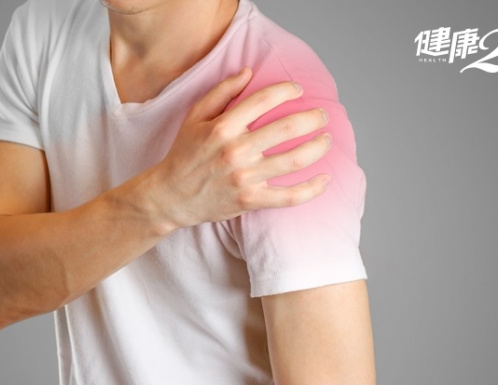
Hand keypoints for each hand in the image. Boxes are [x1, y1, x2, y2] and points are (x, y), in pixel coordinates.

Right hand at [146, 67, 332, 229]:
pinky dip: (312, 189)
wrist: (170, 196)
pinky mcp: (250, 200)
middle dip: (313, 118)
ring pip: (294, 160)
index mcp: (223, 127)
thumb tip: (248, 72)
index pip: (264, 100)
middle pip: (287, 128)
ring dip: (318, 147)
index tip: (298, 90)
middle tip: (322, 115)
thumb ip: (221, 92)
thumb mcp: (194, 117)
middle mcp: (236, 151)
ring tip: (327, 140)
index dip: (287, 91)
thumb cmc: (183, 154)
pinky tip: (325, 179)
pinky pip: (289, 196)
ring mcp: (245, 177)